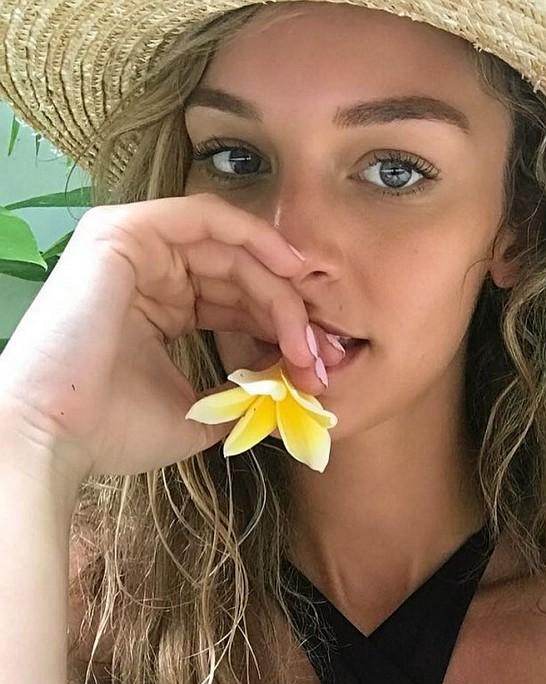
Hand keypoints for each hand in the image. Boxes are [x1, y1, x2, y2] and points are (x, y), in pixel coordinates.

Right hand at [0, 192, 334, 485]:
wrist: (57, 435)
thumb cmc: (115, 430)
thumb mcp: (196, 414)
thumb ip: (238, 393)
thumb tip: (285, 394)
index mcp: (160, 308)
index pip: (235, 303)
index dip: (279, 329)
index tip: (316, 366)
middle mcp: (148, 271)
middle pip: (238, 274)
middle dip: (286, 310)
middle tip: (320, 352)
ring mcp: (133, 248)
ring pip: (229, 249)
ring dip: (276, 284)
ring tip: (306, 326)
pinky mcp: (123, 232)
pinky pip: (204, 217)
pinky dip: (251, 235)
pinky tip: (287, 269)